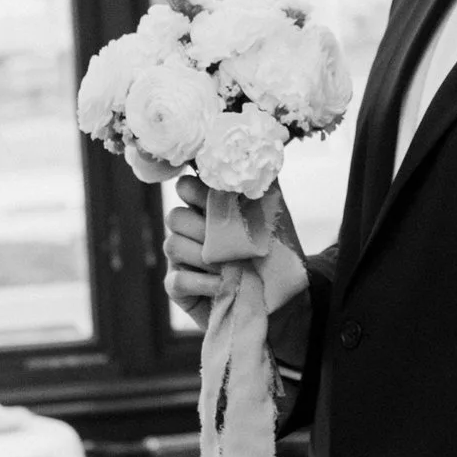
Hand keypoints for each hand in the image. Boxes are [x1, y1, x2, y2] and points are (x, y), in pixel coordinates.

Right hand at [164, 172, 306, 329]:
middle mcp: (191, 234)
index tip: (214, 198)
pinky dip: (199, 281)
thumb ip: (264, 188)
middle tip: (226, 240)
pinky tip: (222, 284)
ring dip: (201, 255)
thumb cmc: (277, 255)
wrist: (284, 298)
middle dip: (200, 227)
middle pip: (175, 217)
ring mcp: (183, 262)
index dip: (194, 189)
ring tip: (228, 264)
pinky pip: (176, 280)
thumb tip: (257, 158)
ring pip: (172, 245)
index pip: (185, 188)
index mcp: (208, 212)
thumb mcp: (274, 218)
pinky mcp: (181, 290)